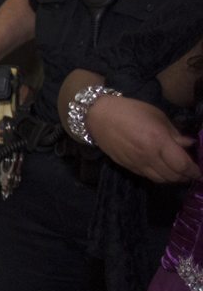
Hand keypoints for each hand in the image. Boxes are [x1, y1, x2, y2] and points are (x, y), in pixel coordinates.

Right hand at [84, 97, 201, 184]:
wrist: (99, 116)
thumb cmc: (131, 111)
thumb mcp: (157, 116)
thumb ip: (174, 134)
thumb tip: (188, 144)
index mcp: (158, 141)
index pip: (182, 164)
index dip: (193, 170)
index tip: (199, 172)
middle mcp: (149, 156)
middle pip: (173, 175)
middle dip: (185, 176)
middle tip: (191, 172)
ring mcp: (137, 163)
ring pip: (161, 179)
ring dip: (173, 179)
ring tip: (178, 173)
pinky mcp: (128, 166)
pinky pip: (148, 177)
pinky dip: (159, 176)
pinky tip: (162, 170)